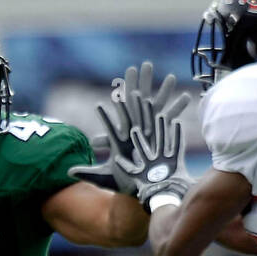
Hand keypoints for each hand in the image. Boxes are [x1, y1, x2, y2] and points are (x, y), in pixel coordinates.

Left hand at [68, 61, 191, 193]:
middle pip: (139, 101)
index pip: (119, 116)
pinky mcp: (163, 137)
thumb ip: (88, 172)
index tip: (115, 90)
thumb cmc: (124, 182)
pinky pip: (172, 121)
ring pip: (158, 106)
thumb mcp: (104, 176)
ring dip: (163, 90)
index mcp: (123, 135)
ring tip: (170, 76)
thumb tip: (71, 168)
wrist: (141, 190)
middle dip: (142, 83)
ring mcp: (152, 130)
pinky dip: (178, 109)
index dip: (119, 102)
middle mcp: (138, 129)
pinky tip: (185, 97)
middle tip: (142, 65)